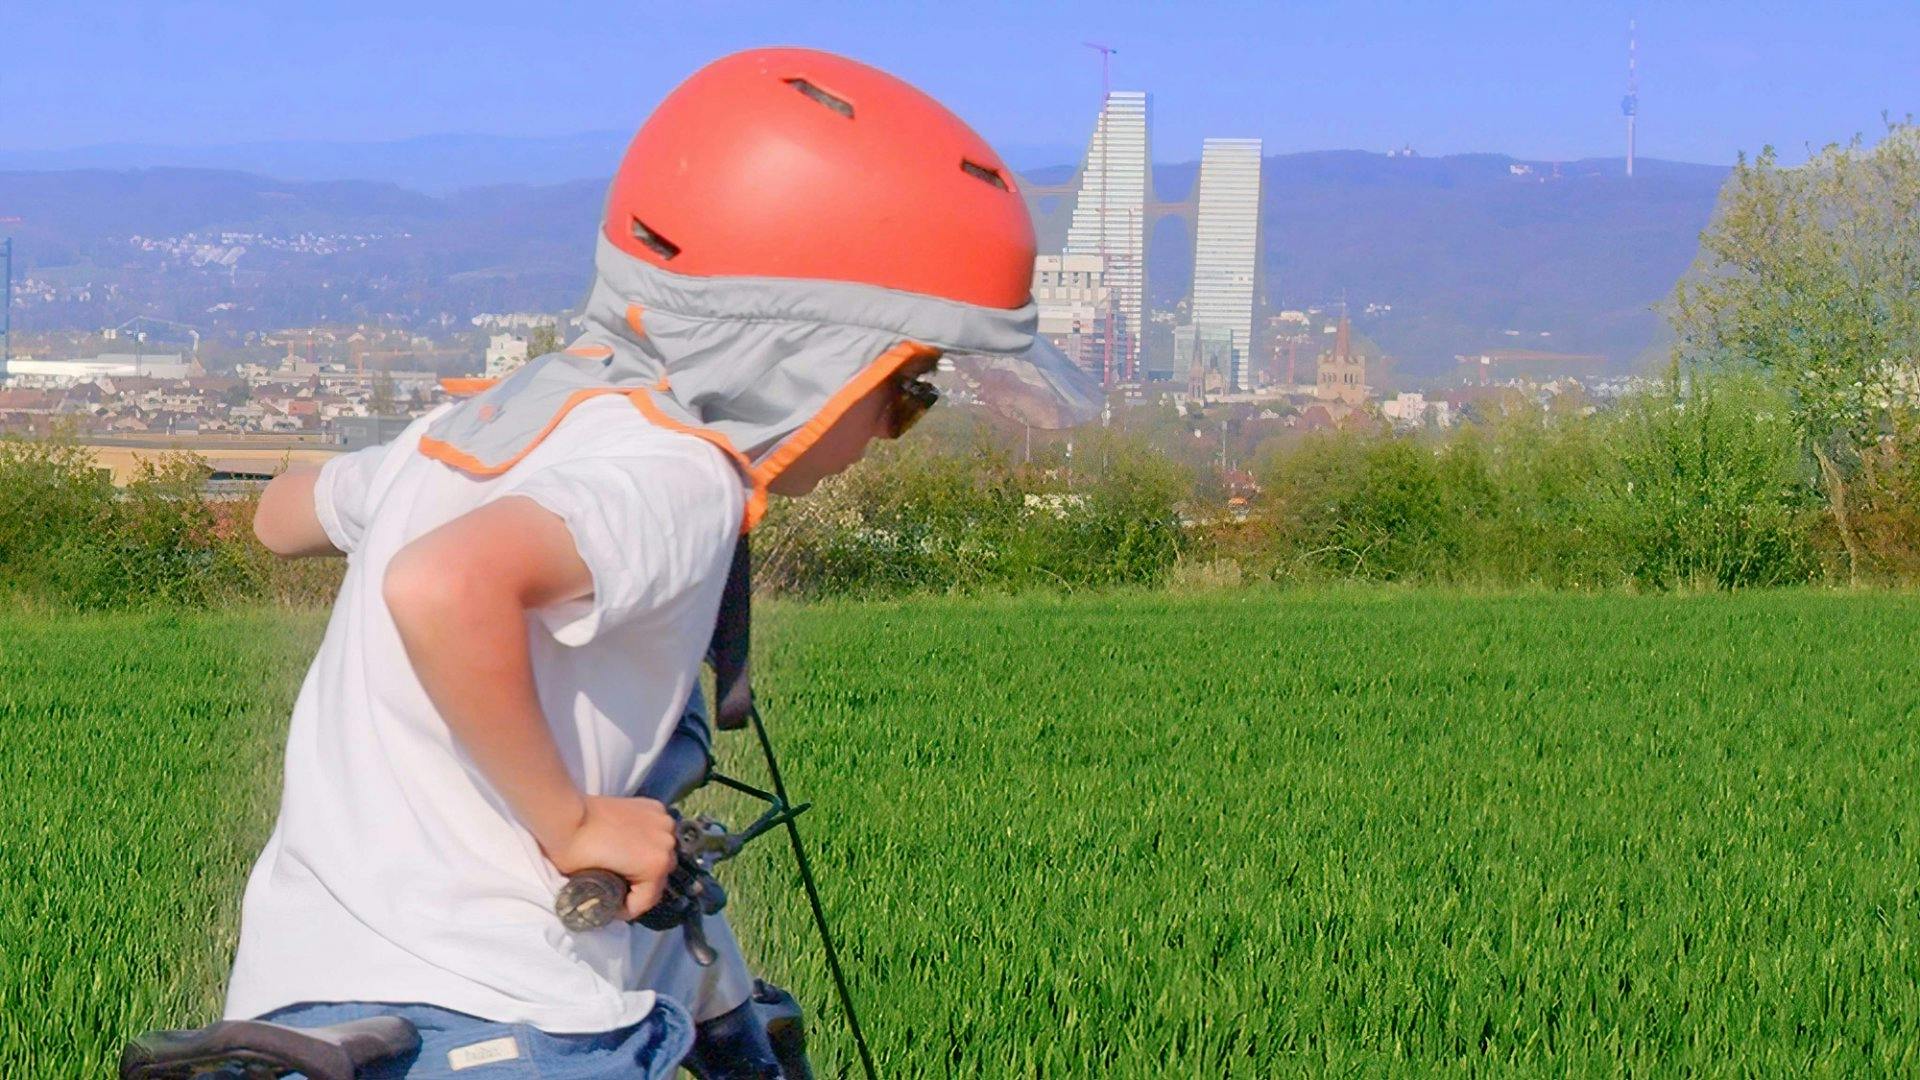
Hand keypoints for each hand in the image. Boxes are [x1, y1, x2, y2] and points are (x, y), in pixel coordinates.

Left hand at [544, 796, 678, 919]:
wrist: (566, 817)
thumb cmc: (576, 854)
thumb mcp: (595, 886)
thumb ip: (615, 896)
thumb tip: (615, 902)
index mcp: (657, 865)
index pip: (647, 900)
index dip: (627, 908)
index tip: (612, 906)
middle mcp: (667, 843)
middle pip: (659, 875)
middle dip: (640, 884)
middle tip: (619, 884)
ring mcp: (663, 822)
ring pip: (661, 851)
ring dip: (646, 859)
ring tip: (625, 860)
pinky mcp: (654, 806)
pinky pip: (657, 831)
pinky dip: (648, 837)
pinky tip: (631, 840)